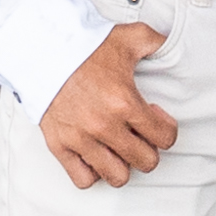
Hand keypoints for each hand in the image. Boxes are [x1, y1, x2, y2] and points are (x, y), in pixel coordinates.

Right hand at [38, 22, 175, 189]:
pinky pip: (82, 179)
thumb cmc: (83, 45)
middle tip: (139, 133)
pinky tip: (97, 155)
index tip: (155, 117)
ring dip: (123, 164)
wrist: (41, 50)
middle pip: (146, 161)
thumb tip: (174, 43)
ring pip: (117, 176)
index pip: (164, 138)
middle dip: (149, 148)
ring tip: (119, 147)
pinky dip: (93, 172)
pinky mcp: (59, 145)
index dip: (166, 128)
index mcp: (125, 102)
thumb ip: (157, 42)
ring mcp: (80, 139)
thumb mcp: (129, 37)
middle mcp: (104, 125)